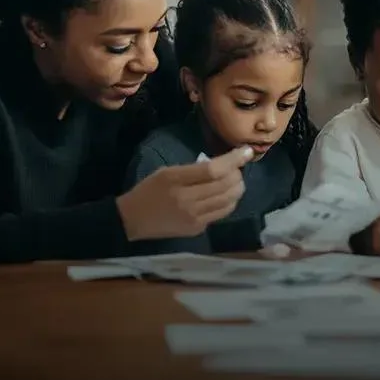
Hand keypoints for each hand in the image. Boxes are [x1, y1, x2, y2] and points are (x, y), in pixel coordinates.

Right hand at [116, 146, 252, 240]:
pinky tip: (227, 195)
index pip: (212, 170)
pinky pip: (222, 213)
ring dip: (237, 188)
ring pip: (228, 200)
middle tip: (237, 167)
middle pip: (224, 185)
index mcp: (175, 180)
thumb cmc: (149, 190)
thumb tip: (223, 164)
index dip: (233, 160)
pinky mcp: (197, 228)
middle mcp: (186, 200)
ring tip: (235, 180)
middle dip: (237, 173)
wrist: (132, 220)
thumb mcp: (166, 172)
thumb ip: (193, 168)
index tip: (246, 151)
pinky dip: (230, 201)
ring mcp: (193, 217)